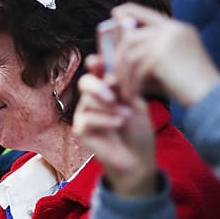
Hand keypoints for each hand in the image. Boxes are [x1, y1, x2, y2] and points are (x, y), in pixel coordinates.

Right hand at [73, 55, 156, 197]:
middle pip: (85, 82)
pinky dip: (105, 120)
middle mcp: (92, 98)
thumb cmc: (138, 130)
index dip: (96, 63)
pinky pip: (87, 118)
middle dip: (98, 86)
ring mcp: (84, 114)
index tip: (99, 61)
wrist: (138, 158)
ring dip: (109, 107)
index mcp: (106, 88)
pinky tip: (118, 123)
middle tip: (114, 95)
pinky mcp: (81, 130)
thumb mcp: (136, 104)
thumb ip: (123, 88)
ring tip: (126, 116)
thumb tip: (110, 73)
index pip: (96, 70)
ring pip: (87, 100)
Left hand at [107, 4, 219, 106]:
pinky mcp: (160, 55)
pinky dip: (131, 84)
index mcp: (178, 29)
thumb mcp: (170, 66)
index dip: (128, 11)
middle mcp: (173, 29)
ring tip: (123, 90)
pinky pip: (135, 68)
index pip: (147, 13)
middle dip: (118, 57)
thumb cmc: (190, 89)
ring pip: (130, 53)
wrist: (212, 99)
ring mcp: (167, 40)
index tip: (115, 15)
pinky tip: (132, 96)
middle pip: (132, 36)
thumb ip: (149, 56)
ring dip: (123, 74)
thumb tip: (118, 59)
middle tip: (111, 75)